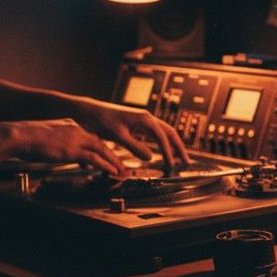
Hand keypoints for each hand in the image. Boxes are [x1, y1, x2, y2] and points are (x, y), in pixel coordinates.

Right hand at [3, 119, 126, 174]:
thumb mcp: (49, 140)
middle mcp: (77, 130)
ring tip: (121, 170)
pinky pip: (94, 158)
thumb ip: (62, 147)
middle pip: (101, 143)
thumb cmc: (28, 139)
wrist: (20, 135)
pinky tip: (112, 171)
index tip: (108, 156)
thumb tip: (71, 157)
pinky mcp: (73, 150)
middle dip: (112, 155)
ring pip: (102, 150)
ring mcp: (76, 140)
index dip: (101, 148)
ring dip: (113, 161)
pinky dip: (105, 165)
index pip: (91, 137)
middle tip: (121, 164)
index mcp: (71, 125)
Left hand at [70, 98, 189, 170]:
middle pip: (170, 133)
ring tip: (179, 159)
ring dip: (173, 145)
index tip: (171, 165)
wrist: (89, 110)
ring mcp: (144, 120)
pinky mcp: (138, 124)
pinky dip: (163, 143)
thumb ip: (134, 147)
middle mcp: (147, 118)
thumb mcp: (117, 135)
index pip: (162, 137)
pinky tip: (164, 151)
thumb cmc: (101, 121)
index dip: (168, 152)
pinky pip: (156, 134)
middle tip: (186, 162)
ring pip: (164, 133)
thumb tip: (151, 158)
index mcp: (145, 119)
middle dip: (179, 148)